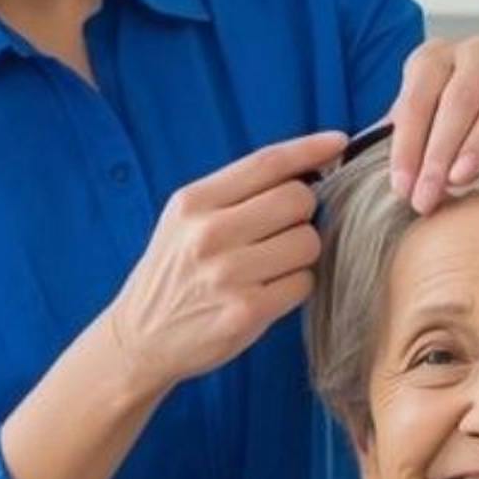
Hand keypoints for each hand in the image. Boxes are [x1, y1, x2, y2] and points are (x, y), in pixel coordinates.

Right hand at [97, 129, 348, 394]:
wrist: (141, 337)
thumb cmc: (174, 272)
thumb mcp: (186, 220)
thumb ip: (237, 192)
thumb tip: (308, 165)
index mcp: (194, 202)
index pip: (266, 162)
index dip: (309, 148)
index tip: (338, 142)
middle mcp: (209, 234)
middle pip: (297, 199)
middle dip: (302, 213)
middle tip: (282, 231)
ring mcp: (228, 274)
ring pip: (308, 242)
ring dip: (301, 253)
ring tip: (272, 265)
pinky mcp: (247, 312)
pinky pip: (304, 282)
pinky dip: (296, 285)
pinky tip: (270, 291)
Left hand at [383, 36, 478, 212]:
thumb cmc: (442, 118)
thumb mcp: (412, 119)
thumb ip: (387, 138)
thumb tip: (338, 166)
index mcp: (435, 56)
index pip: (418, 97)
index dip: (407, 145)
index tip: (401, 188)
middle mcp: (477, 53)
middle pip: (459, 98)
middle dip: (439, 152)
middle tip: (427, 197)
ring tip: (461, 180)